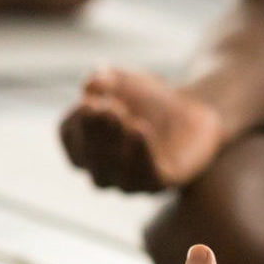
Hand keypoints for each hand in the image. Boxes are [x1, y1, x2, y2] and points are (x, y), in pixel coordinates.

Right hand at [61, 67, 227, 191]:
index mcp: (85, 142)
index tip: (91, 101)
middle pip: (87, 159)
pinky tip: (139, 130)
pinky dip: (140, 155)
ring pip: (110, 175)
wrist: (195, 113)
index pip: (68, 135)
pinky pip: (144, 177)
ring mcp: (128, 180)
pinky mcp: (159, 184)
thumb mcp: (127, 81)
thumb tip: (90, 85)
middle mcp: (101, 167)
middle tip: (108, 109)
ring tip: (126, 119)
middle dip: (94, 134)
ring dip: (114, 147)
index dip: (76, 120)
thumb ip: (108, 79)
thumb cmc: (150, 99)